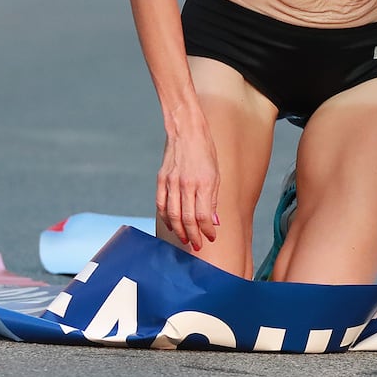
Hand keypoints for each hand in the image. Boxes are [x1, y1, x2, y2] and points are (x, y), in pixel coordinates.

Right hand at [156, 126, 219, 251]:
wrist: (186, 130)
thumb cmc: (205, 151)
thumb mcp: (215, 173)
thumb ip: (213, 198)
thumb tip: (213, 221)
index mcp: (204, 182)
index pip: (204, 214)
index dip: (207, 230)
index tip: (211, 237)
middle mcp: (187, 184)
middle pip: (187, 218)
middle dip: (193, 236)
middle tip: (198, 246)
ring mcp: (172, 182)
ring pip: (173, 215)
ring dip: (179, 231)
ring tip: (186, 240)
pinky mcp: (161, 179)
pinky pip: (161, 204)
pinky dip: (166, 218)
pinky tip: (172, 225)